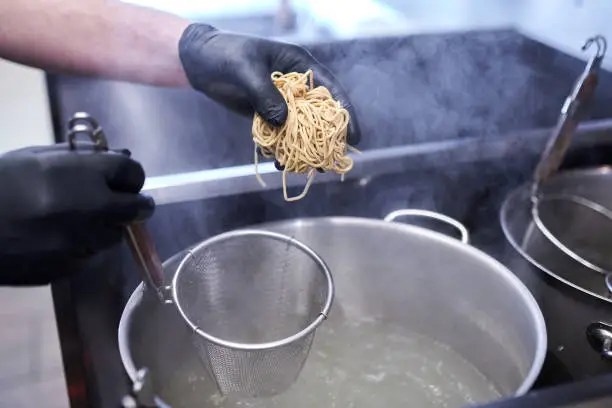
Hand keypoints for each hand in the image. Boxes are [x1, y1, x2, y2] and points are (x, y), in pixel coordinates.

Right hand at [0, 143, 153, 284]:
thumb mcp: (36, 158)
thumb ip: (80, 158)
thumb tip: (118, 158)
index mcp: (83, 175)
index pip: (133, 172)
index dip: (130, 175)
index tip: (124, 179)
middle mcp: (93, 209)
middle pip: (137, 208)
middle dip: (134, 204)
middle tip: (120, 202)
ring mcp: (83, 242)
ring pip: (115, 235)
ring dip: (106, 226)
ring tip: (77, 219)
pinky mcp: (70, 268)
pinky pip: (90, 255)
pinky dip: (83, 246)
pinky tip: (56, 238)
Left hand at [178, 23, 360, 145]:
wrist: (200, 63)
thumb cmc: (226, 55)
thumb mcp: (245, 70)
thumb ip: (264, 95)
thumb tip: (283, 122)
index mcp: (299, 66)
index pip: (330, 89)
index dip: (345, 112)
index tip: (354, 135)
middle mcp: (296, 85)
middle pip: (320, 113)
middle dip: (327, 137)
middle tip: (331, 161)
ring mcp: (282, 101)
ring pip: (301, 128)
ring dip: (304, 148)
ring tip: (307, 168)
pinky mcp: (267, 114)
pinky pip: (280, 134)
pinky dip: (281, 149)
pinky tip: (279, 162)